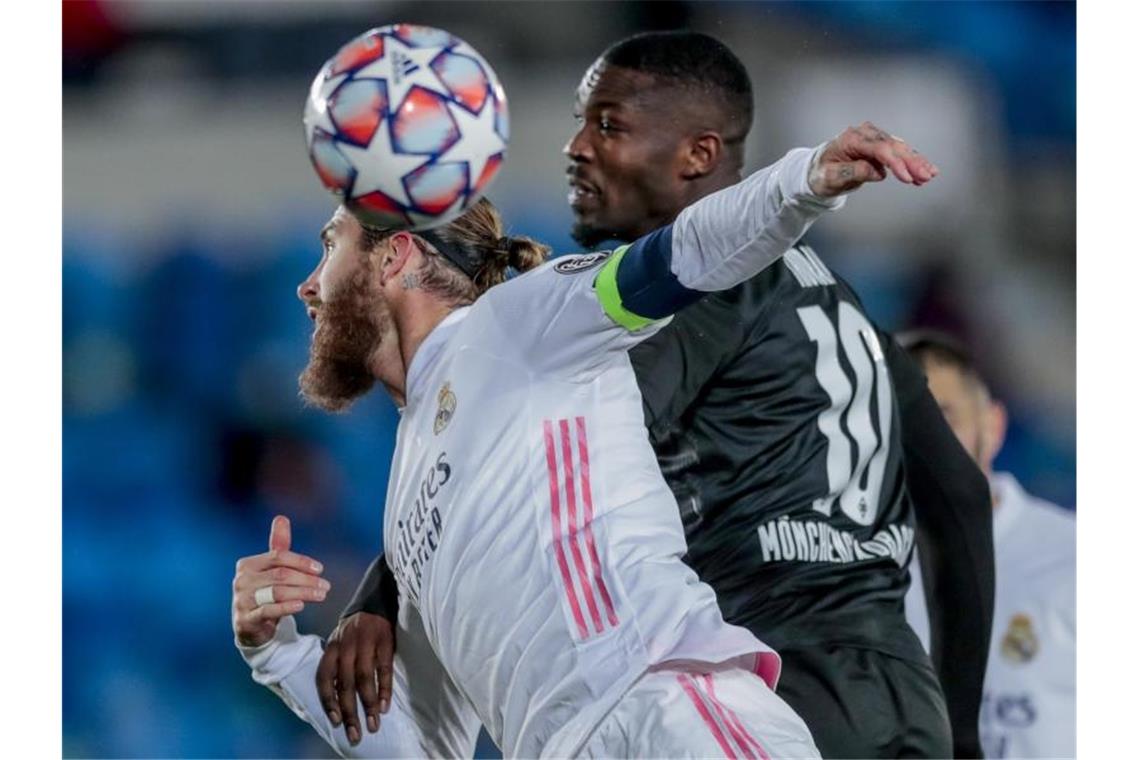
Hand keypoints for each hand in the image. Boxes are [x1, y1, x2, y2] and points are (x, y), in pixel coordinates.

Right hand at [232, 515, 329, 647]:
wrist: (251, 625)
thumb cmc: (264, 592)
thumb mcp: (271, 569)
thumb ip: (278, 545)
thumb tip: (281, 518)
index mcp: (248, 564)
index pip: (278, 556)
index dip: (301, 561)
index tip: (320, 569)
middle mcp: (242, 580)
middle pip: (280, 575)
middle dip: (306, 579)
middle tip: (325, 586)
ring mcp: (242, 600)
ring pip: (277, 592)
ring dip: (303, 593)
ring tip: (320, 595)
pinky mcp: (246, 619)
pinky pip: (268, 610)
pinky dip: (286, 607)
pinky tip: (301, 605)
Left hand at [315, 612, 395, 745]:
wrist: (376, 598)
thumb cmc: (355, 629)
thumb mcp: (340, 642)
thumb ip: (336, 666)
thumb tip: (335, 699)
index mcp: (332, 647)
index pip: (325, 677)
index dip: (329, 701)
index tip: (335, 720)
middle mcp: (346, 645)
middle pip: (345, 683)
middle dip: (349, 712)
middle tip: (354, 734)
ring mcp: (366, 643)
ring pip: (364, 678)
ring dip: (369, 704)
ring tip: (373, 724)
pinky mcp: (385, 641)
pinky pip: (384, 668)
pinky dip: (385, 689)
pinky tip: (385, 705)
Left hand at [809, 121, 938, 196]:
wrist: (817, 171)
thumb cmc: (821, 174)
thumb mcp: (830, 177)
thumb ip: (852, 172)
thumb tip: (877, 172)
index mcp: (851, 139)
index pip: (879, 149)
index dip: (895, 163)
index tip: (907, 178)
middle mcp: (865, 134)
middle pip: (893, 146)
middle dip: (911, 162)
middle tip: (926, 177)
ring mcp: (874, 138)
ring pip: (900, 148)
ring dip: (916, 162)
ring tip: (929, 176)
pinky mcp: (880, 146)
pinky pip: (899, 153)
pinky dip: (912, 162)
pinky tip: (925, 172)